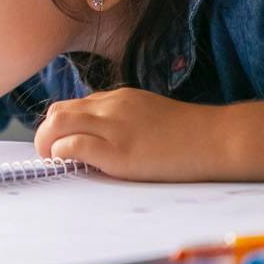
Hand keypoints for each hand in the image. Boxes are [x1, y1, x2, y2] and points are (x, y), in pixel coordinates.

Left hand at [32, 87, 227, 180]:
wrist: (217, 139)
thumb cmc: (189, 135)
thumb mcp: (150, 115)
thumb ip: (123, 120)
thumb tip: (100, 139)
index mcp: (119, 98)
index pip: (73, 106)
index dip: (62, 127)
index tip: (62, 145)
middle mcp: (111, 106)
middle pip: (58, 112)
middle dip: (46, 134)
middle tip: (51, 156)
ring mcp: (113, 127)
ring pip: (57, 124)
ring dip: (46, 144)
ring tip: (54, 162)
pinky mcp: (117, 151)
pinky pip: (72, 146)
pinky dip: (61, 155)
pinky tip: (69, 166)